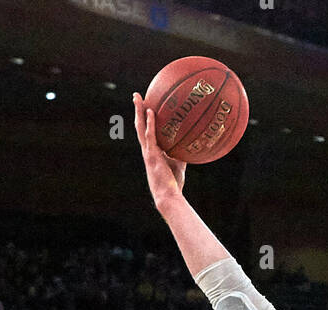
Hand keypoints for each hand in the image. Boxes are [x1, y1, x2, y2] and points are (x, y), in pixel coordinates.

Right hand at [133, 93, 187, 207]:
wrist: (168, 196)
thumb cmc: (173, 184)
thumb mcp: (179, 165)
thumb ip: (181, 153)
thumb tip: (190, 144)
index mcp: (151, 151)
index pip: (145, 131)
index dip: (144, 119)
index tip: (145, 106)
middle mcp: (147, 149)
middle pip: (139, 125)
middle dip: (137, 110)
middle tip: (137, 96)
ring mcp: (148, 152)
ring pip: (140, 127)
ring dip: (139, 111)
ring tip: (138, 97)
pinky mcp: (152, 156)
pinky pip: (150, 136)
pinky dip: (149, 123)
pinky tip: (150, 112)